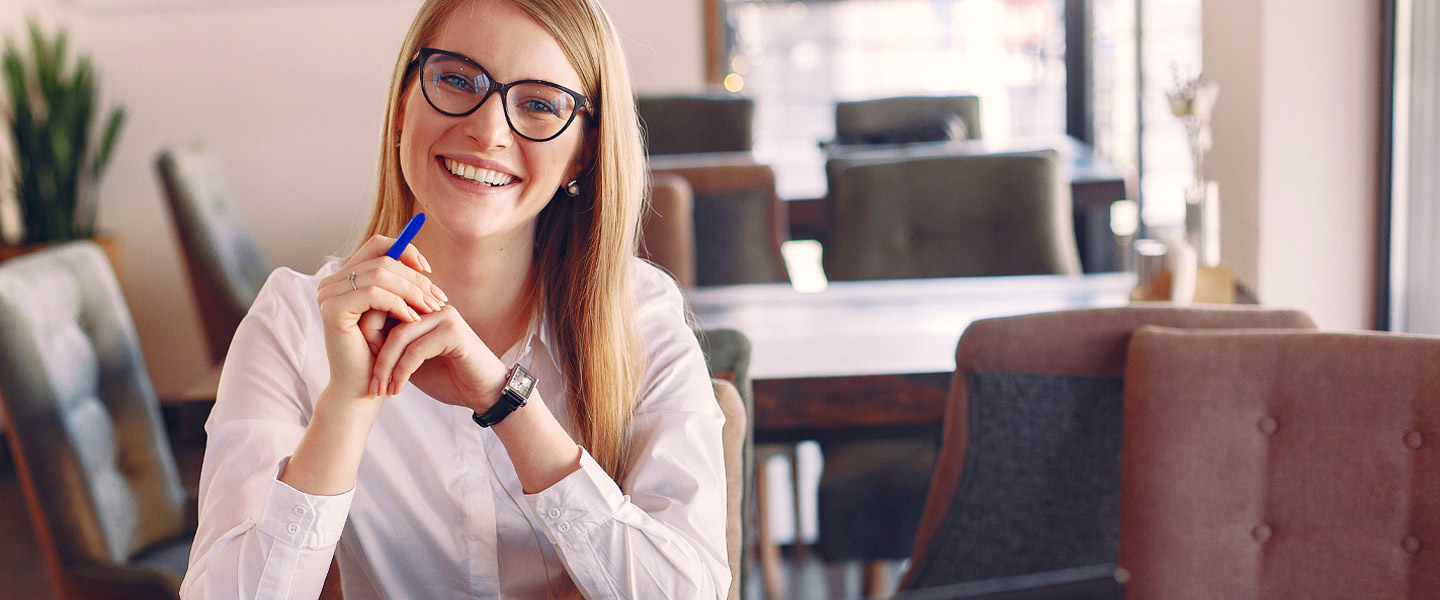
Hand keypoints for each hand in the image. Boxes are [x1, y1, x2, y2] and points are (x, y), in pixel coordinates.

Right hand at [316, 235, 446, 400]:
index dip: (406, 251)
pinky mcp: (333, 310)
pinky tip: (413, 320)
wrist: (362, 389)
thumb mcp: (393, 314)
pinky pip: (374, 293)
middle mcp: (331, 282)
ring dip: (412, 291)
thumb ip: (400, 287)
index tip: (429, 271)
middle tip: (439, 298)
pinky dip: (398, 304)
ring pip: (381, 273)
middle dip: (416, 278)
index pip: (377, 245)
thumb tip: (424, 265)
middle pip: (383, 259)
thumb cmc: (380, 354)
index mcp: (344, 278)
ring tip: (431, 310)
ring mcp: (329, 295)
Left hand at [369, 304, 510, 412]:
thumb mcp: (412, 362)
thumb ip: (391, 348)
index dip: (366, 337)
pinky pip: (416, 350)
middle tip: (370, 384)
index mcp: (422, 308)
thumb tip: (357, 343)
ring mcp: (445, 316)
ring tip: (381, 390)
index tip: (362, 371)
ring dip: (385, 367)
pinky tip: (398, 389)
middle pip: (386, 318)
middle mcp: (433, 306)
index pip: (382, 309)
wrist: (486, 394)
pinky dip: (402, 372)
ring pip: (399, 336)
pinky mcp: (453, 332)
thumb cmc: (450, 378)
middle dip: (373, 354)